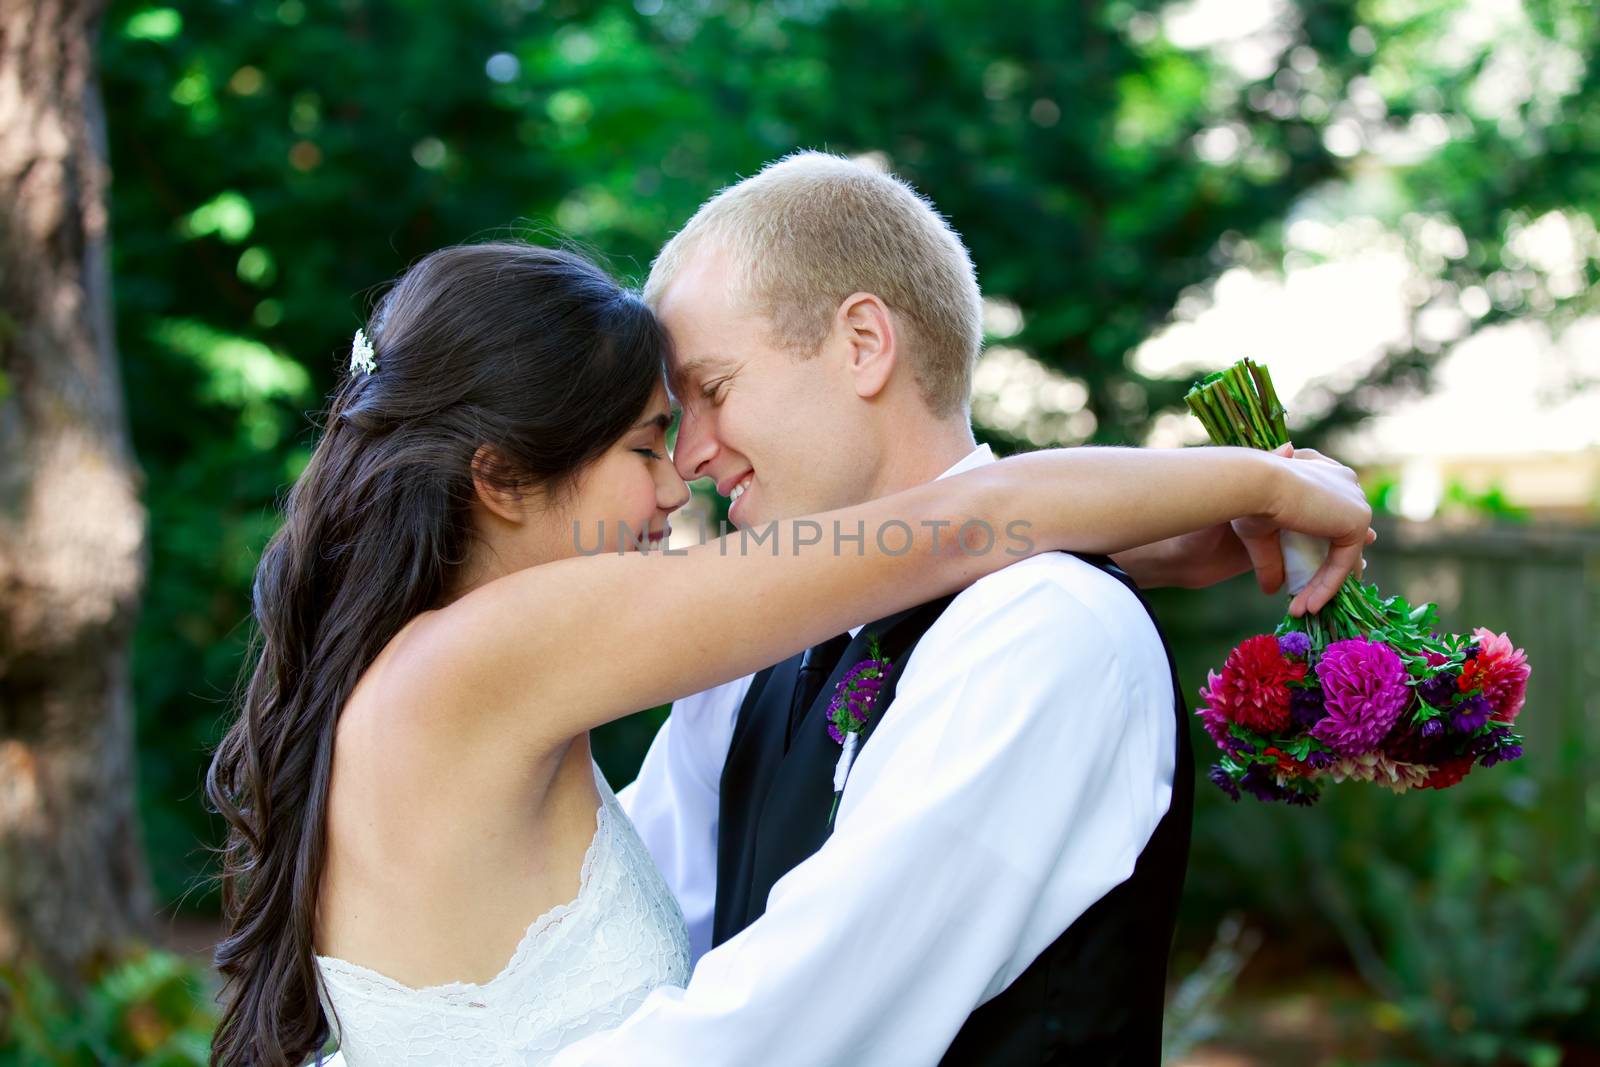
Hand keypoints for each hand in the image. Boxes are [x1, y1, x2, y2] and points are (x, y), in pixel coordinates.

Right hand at [1247, 442, 1374, 616]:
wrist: (1252, 484)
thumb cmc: (1246, 498)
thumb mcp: (1260, 532)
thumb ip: (1272, 558)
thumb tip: (1270, 590)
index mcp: (1323, 472)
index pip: (1332, 515)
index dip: (1325, 549)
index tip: (1310, 577)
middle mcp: (1344, 482)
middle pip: (1343, 537)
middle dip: (1328, 572)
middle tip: (1311, 600)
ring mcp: (1355, 500)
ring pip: (1344, 554)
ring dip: (1323, 587)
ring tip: (1303, 609)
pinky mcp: (1358, 519)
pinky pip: (1344, 564)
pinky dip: (1326, 587)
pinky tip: (1307, 606)